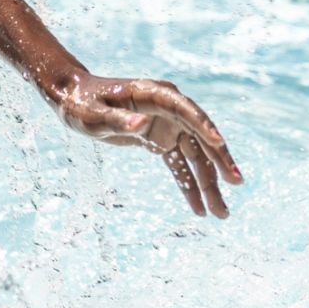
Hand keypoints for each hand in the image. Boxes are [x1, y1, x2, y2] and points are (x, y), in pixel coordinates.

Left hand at [46, 72, 243, 217]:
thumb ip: (116, 120)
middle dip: (218, 160)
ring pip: (195, 155)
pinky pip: (180, 164)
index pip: (185, 110)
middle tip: (237, 183)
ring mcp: (166, 125)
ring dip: (208, 183)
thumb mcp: (92, 115)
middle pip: (199, 135)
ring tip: (221, 213)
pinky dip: (188, 185)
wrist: (71, 98)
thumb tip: (140, 123)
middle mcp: (166, 109)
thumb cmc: (79, 103)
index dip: (203, 125)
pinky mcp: (160, 139)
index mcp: (152, 94)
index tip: (219, 142)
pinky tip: (198, 208)